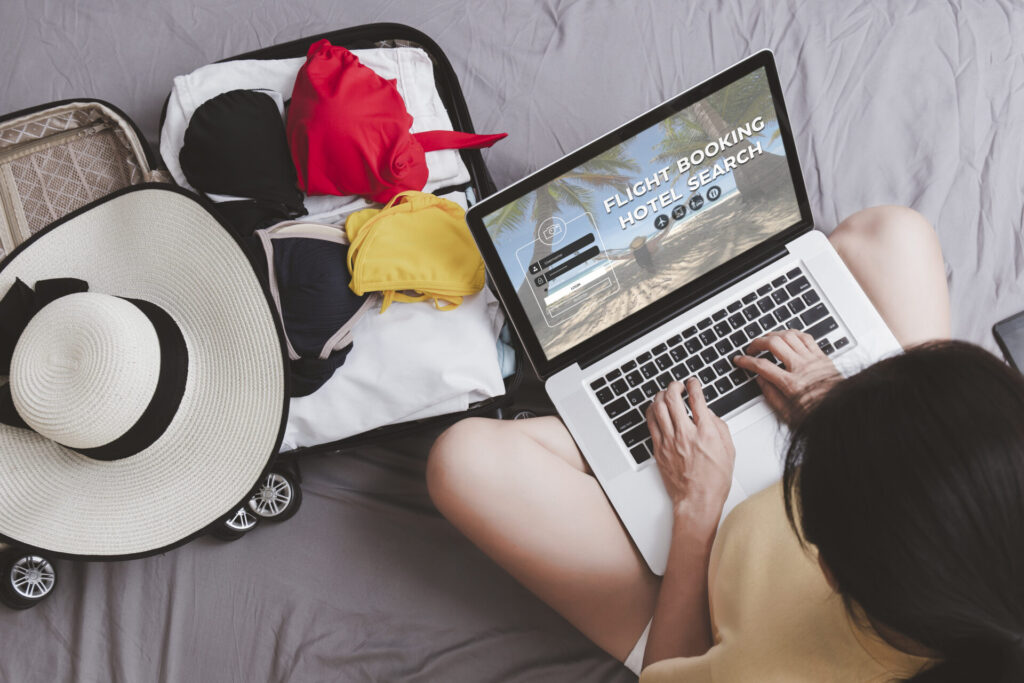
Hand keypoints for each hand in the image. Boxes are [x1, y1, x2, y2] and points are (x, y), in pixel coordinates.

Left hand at [646, 378, 735, 525]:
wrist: (697, 499)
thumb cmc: (714, 479)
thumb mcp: (728, 450)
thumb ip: (719, 427)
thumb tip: (708, 413)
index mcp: (705, 433)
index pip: (697, 399)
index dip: (694, 385)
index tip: (693, 383)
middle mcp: (685, 434)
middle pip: (672, 399)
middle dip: (674, 386)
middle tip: (677, 385)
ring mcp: (669, 441)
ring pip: (657, 408)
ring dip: (661, 395)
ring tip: (665, 393)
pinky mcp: (659, 449)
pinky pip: (650, 423)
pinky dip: (652, 410)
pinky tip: (656, 408)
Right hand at [733, 330, 840, 425]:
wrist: (844, 411)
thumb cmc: (819, 414)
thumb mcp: (789, 414)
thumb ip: (772, 396)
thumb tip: (760, 381)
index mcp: (791, 384)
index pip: (762, 366)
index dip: (746, 361)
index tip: (739, 360)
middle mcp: (802, 368)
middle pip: (774, 343)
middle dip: (757, 342)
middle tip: (751, 348)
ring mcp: (813, 360)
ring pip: (789, 336)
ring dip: (774, 335)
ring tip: (766, 341)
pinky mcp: (823, 357)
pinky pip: (806, 337)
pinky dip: (793, 334)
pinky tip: (787, 337)